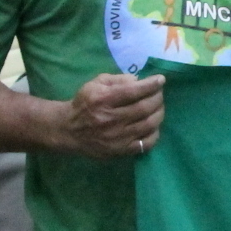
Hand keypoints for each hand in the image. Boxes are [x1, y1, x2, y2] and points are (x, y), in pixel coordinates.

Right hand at [47, 72, 165, 159]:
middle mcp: (111, 119)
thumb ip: (118, 79)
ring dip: (159, 113)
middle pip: (144, 108)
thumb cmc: (85, 103)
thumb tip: (139, 81)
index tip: (161, 80)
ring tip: (158, 107)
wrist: (69, 131)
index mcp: (103, 99)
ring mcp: (117, 137)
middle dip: (157, 98)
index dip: (150, 85)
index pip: (133, 91)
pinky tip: (153, 125)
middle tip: (159, 93)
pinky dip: (155, 133)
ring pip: (148, 124)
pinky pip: (146, 143)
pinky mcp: (120, 151)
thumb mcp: (95, 84)